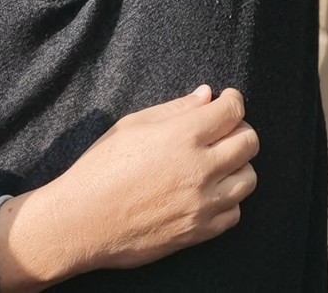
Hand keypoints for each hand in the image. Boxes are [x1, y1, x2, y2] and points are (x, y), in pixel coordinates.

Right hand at [0, 86, 259, 289]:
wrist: (78, 223)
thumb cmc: (99, 169)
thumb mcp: (132, 126)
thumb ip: (176, 109)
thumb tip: (208, 95)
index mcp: (182, 137)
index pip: (233, 110)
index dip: (232, 101)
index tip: (226, 102)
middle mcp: (198, 169)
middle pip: (249, 142)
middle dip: (240, 130)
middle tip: (222, 132)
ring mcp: (200, 204)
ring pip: (248, 179)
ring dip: (237, 166)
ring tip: (216, 164)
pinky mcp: (196, 232)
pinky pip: (233, 214)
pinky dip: (227, 201)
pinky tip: (207, 193)